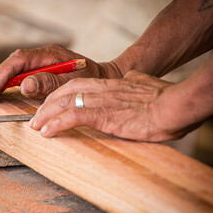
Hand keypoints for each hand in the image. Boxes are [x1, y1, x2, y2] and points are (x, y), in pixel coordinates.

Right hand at [0, 44, 121, 114]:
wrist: (103, 77)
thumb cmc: (91, 78)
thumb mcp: (73, 81)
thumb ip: (49, 82)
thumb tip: (24, 85)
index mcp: (49, 54)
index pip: (19, 60)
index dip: (3, 74)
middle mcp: (39, 58)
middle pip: (9, 67)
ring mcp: (36, 66)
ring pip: (9, 74)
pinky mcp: (36, 74)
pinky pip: (14, 80)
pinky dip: (2, 90)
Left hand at [29, 71, 193, 141]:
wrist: (176, 105)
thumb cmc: (165, 98)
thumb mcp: (144, 83)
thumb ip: (132, 81)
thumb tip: (129, 79)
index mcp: (110, 83)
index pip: (77, 84)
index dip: (60, 94)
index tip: (51, 104)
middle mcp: (102, 89)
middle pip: (65, 91)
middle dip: (47, 104)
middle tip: (37, 116)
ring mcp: (102, 101)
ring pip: (65, 102)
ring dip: (46, 115)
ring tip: (35, 126)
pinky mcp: (104, 115)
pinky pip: (73, 117)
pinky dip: (57, 124)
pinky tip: (47, 132)